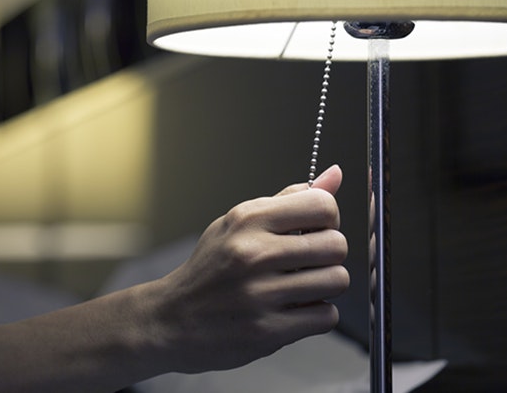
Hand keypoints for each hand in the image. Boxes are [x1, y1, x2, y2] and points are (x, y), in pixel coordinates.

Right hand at [152, 165, 347, 372]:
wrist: (170, 319)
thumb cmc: (210, 268)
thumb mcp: (238, 223)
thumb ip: (289, 200)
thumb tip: (334, 175)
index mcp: (248, 220)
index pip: (322, 206)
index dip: (329, 218)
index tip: (315, 229)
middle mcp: (253, 253)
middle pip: (336, 245)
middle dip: (330, 255)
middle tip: (309, 262)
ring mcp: (260, 294)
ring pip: (336, 280)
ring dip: (326, 286)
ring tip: (301, 287)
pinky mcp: (266, 331)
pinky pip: (325, 316)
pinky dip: (317, 315)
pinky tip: (294, 310)